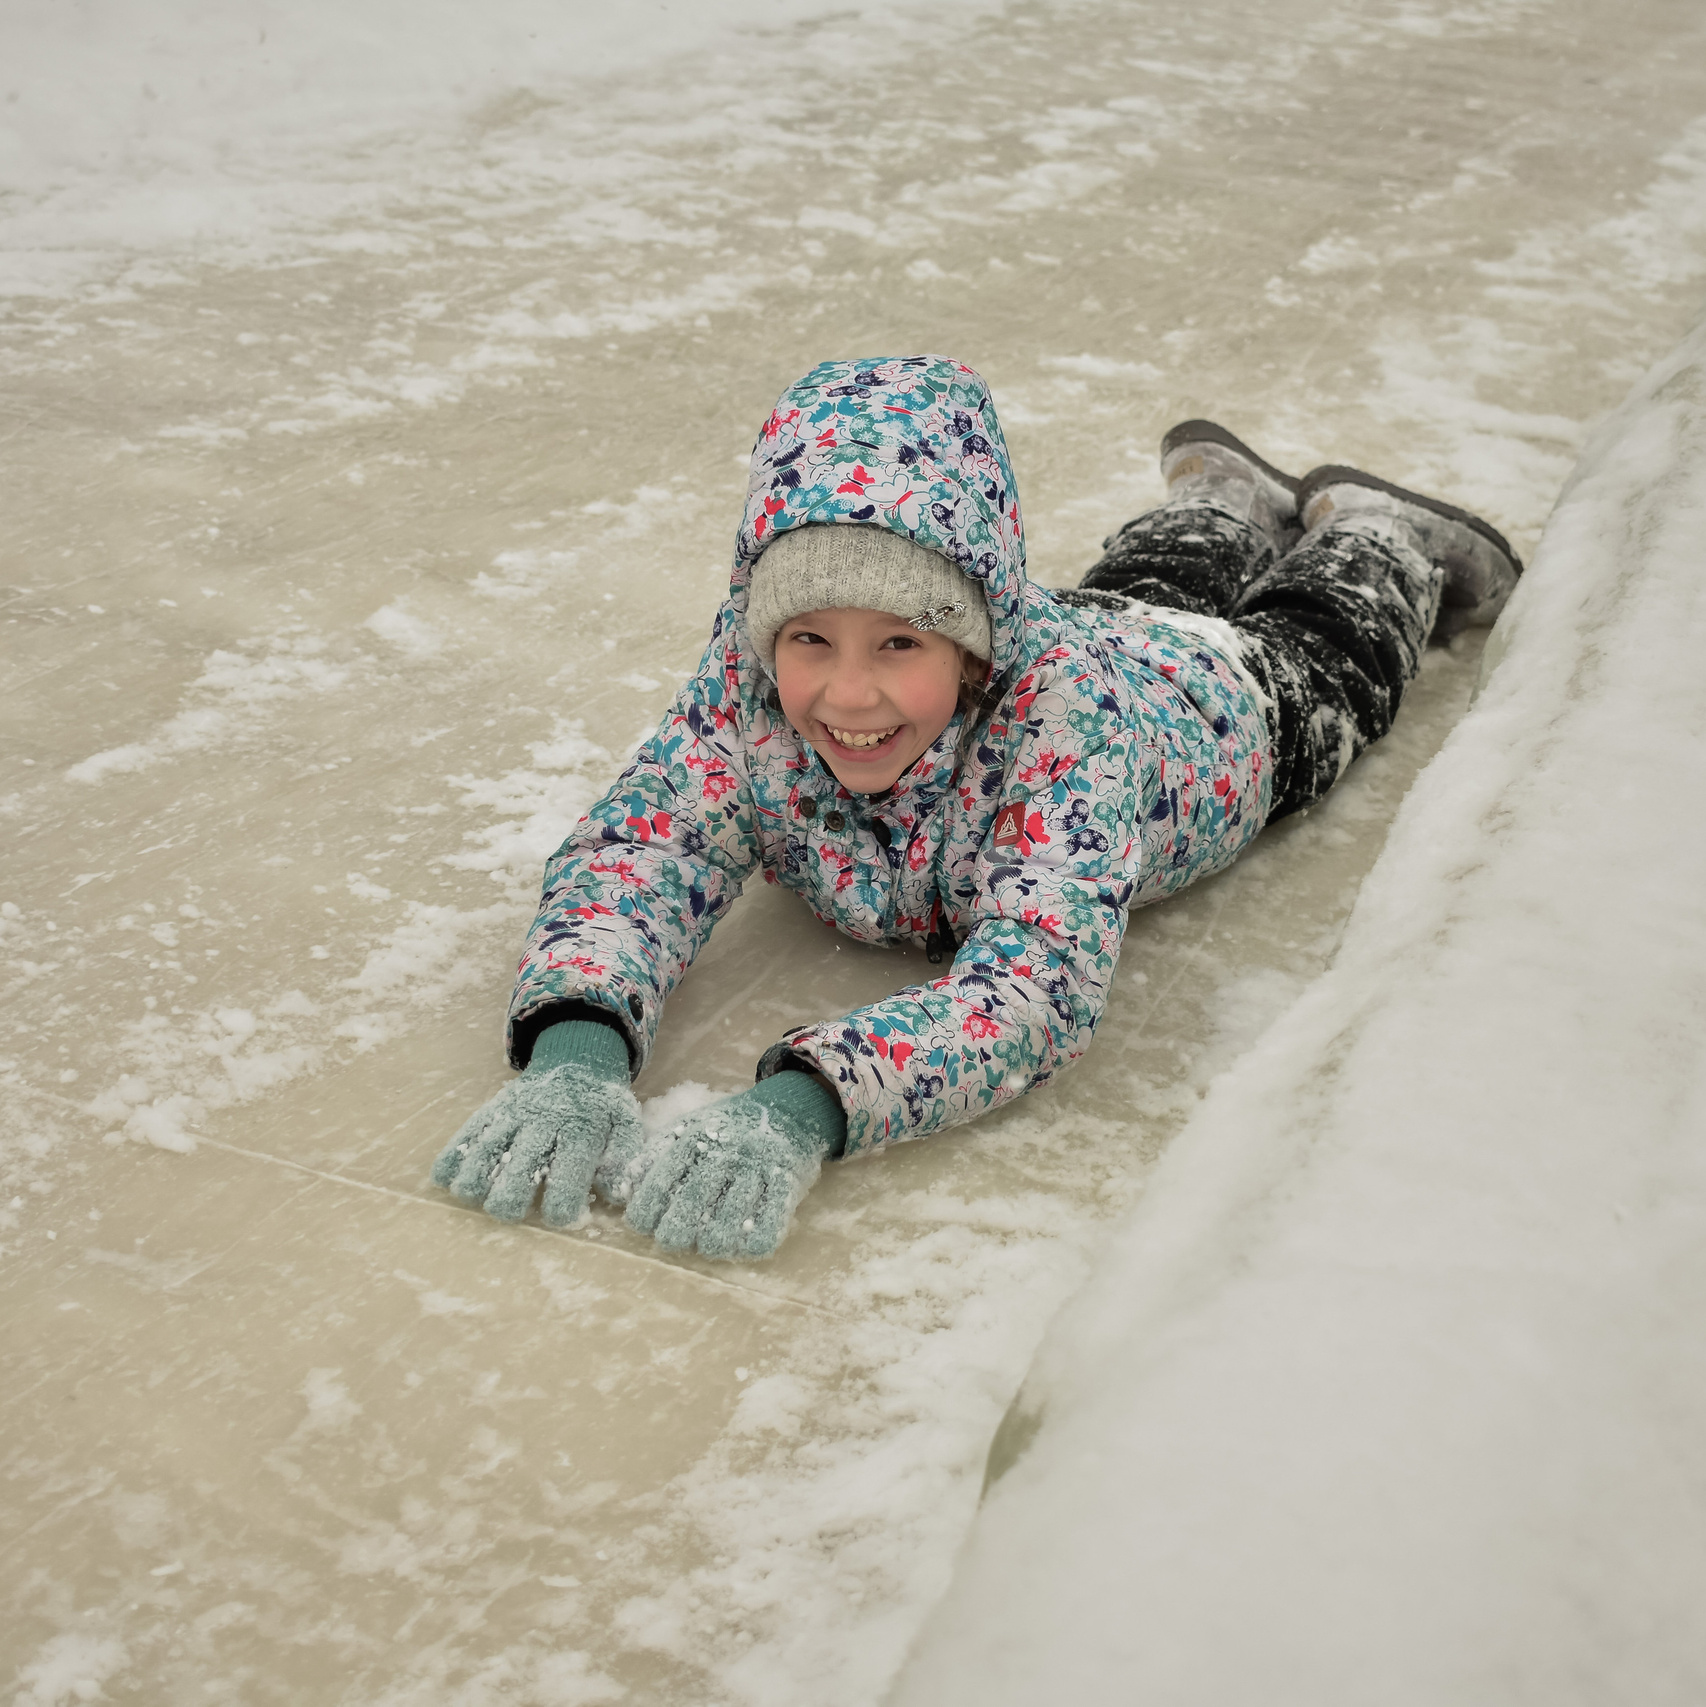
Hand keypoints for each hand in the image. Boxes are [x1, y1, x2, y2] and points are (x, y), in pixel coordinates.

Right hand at [431, 1019, 647, 1227]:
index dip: (561, 1204)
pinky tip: (444, 1177)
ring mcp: (514, 1113)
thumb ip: (623, 1157)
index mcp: (581, 1130)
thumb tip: (615, 1193)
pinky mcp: (494, 1108)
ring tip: (471, 1197)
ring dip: (475, 1178)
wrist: (577, 1058)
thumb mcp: (624, 1123)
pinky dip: (452, 1155)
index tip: (557, 1218)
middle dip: (510, 1197)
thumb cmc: (601, 1103)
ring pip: (487, 1148)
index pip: (569, 1173)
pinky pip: (469, 1131)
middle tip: (509, 1212)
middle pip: (520, 1166)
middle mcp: (544, 1121)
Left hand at [626, 1071, 843, 1260]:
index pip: (664, 1176)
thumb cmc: (730, 1127)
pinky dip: (753, 1243)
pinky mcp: (787, 1181)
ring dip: (714, 1242)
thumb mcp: (690, 1128)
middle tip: (671, 1240)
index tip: (641, 1225)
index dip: (647, 1207)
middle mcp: (727, 1149)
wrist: (790, 1108)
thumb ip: (656, 1156)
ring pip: (731, 1218)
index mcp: (698, 1134)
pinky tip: (743, 1247)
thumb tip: (621, 1191)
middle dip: (675, 1231)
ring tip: (706, 1245)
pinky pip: (771, 1222)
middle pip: (694, 1200)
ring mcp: (759, 1166)